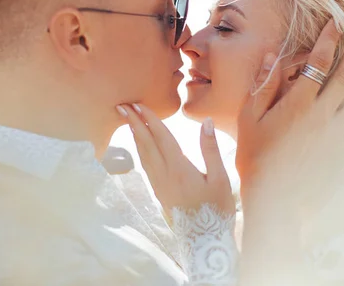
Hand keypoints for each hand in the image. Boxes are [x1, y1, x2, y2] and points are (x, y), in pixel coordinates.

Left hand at [116, 104, 234, 217]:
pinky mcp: (159, 192)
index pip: (161, 137)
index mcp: (179, 169)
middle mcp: (164, 175)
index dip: (150, 119)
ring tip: (128, 120)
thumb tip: (206, 122)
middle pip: (146, 143)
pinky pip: (145, 165)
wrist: (204, 240)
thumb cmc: (216, 209)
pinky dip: (140, 150)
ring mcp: (159, 184)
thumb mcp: (220, 178)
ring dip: (135, 135)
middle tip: (123, 106)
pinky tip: (139, 145)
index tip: (139, 105)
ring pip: (143, 154)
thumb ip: (210, 149)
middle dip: (135, 123)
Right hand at [236, 20, 343, 285]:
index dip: (329, 40)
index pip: (318, 64)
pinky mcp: (342, 151)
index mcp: (299, 105)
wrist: (273, 197)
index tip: (337, 23)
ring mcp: (336, 135)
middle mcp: (323, 116)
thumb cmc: (254, 156)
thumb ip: (263, 85)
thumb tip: (273, 54)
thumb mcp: (250, 118)